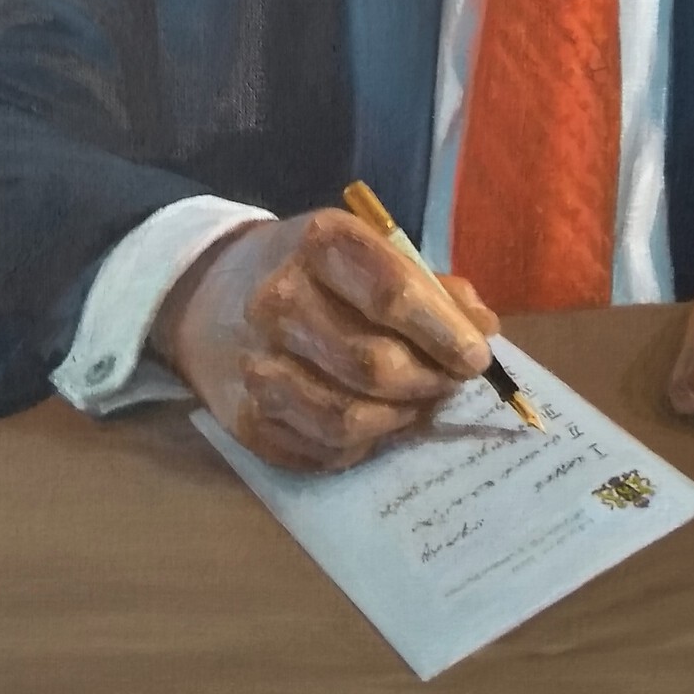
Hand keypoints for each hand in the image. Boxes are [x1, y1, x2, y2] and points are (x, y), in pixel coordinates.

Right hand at [150, 210, 495, 470]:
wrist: (211, 293)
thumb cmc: (312, 269)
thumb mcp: (368, 249)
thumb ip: (430, 285)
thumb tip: (482, 329)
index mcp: (319, 244)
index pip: (393, 295)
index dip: (445, 332)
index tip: (476, 356)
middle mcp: (279, 300)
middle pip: (376, 365)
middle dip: (429, 380)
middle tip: (451, 382)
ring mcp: (255, 364)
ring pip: (351, 418)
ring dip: (401, 417)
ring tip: (419, 402)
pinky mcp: (245, 420)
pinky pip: (324, 450)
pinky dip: (366, 443)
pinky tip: (377, 420)